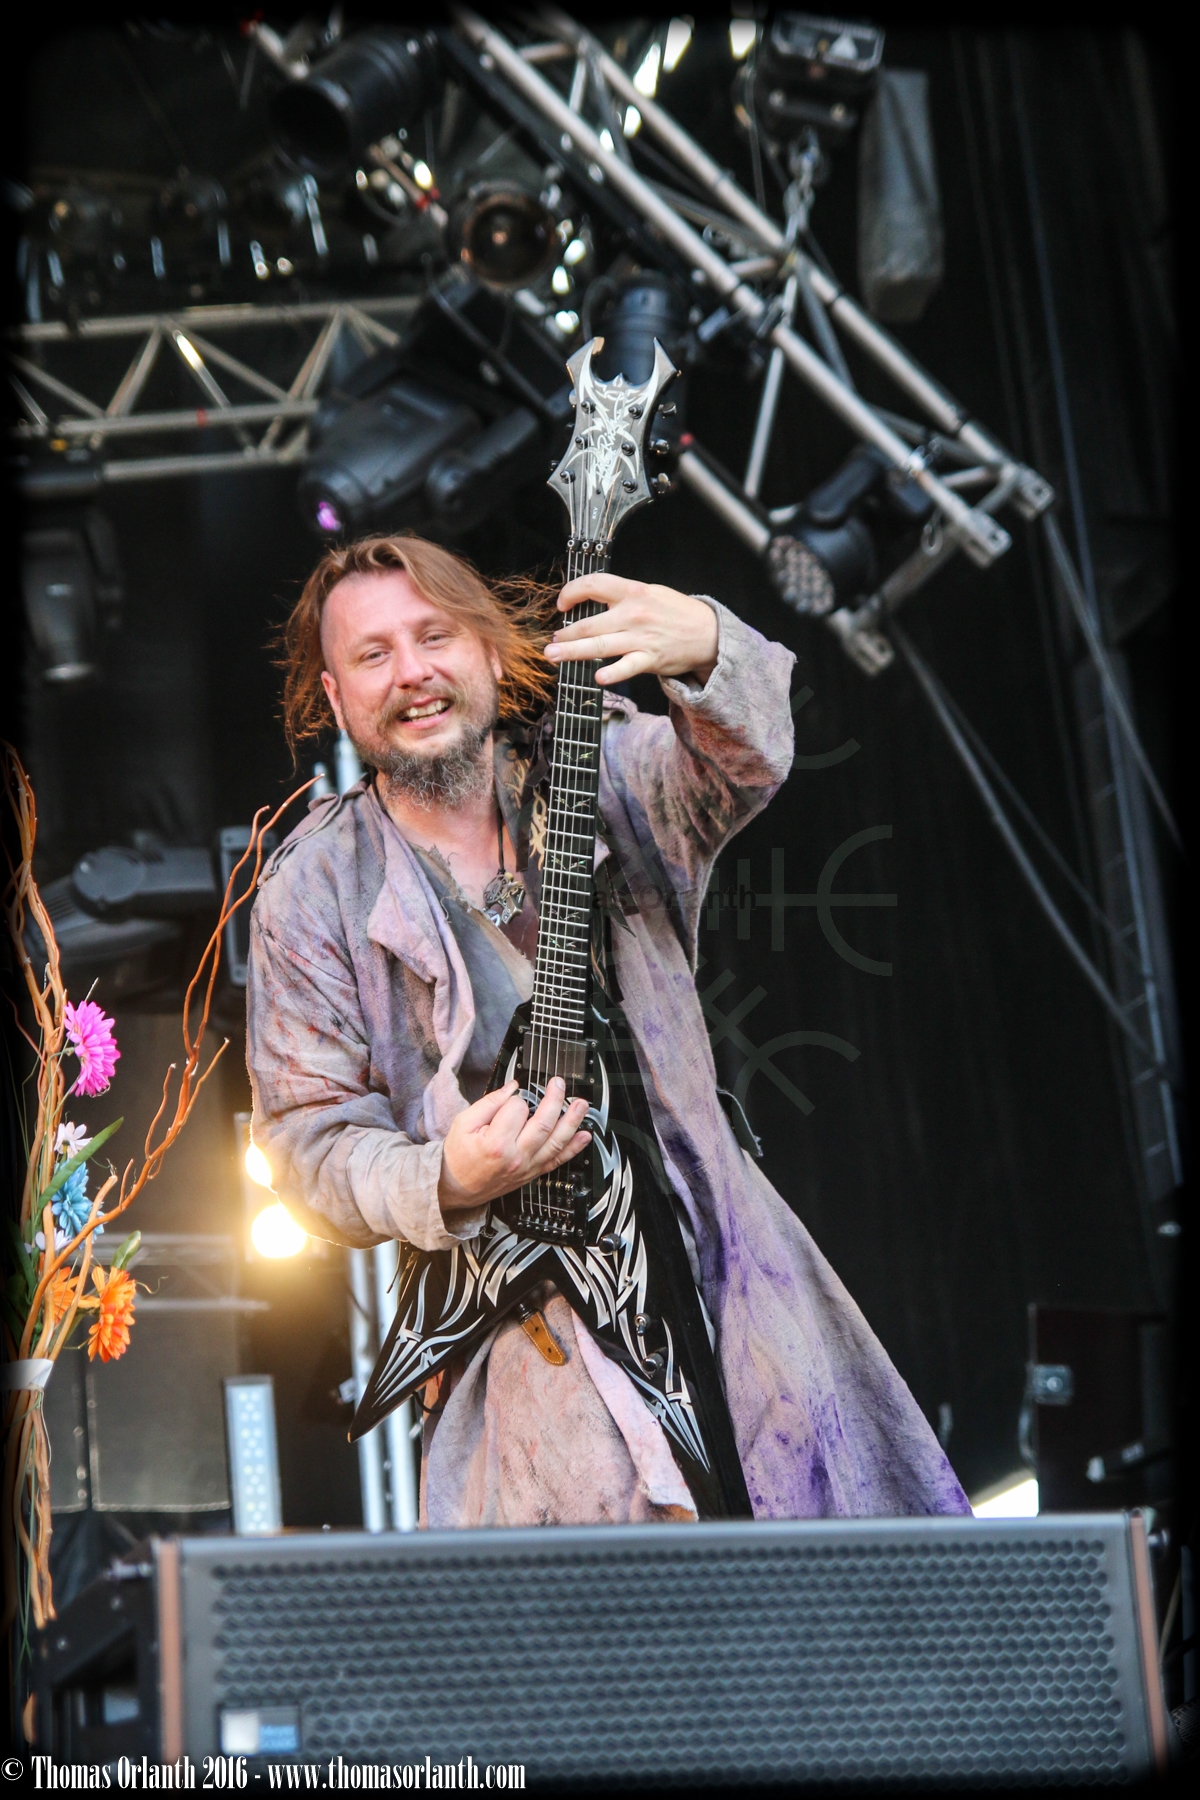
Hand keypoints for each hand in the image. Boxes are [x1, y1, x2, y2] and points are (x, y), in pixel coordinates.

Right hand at [438, 1077, 590, 1214]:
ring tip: (582, 1105)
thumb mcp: (462, 1123)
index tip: (508, 1099)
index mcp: (496, 1143)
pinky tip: (584, 1136)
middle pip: (543, 1123)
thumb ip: (489, 1103)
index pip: (517, 1109)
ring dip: (572, 1121)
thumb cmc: (458, 1156)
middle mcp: (516, 1156)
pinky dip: (573, 1149)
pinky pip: (557, 1161)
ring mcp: (527, 1167)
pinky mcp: (532, 1173)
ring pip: (556, 1141)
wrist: (455, 1188)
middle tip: (559, 1084)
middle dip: (554, 1100)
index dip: (514, 1098)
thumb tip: (511, 1088)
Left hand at [545, 574, 718, 687]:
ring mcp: (640, 638)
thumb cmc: (676, 612)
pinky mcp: (649, 659)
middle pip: (590, 623)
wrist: (707, 633)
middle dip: (565, 633)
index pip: (594, 585)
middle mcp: (633, 614)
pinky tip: (598, 677)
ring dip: (573, 651)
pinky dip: (613, 673)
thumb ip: (622, 596)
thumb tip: (592, 601)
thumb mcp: (650, 593)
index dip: (571, 592)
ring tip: (554, 655)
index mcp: (632, 591)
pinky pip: (627, 667)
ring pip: (600, 645)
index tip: (562, 604)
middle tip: (550, 642)